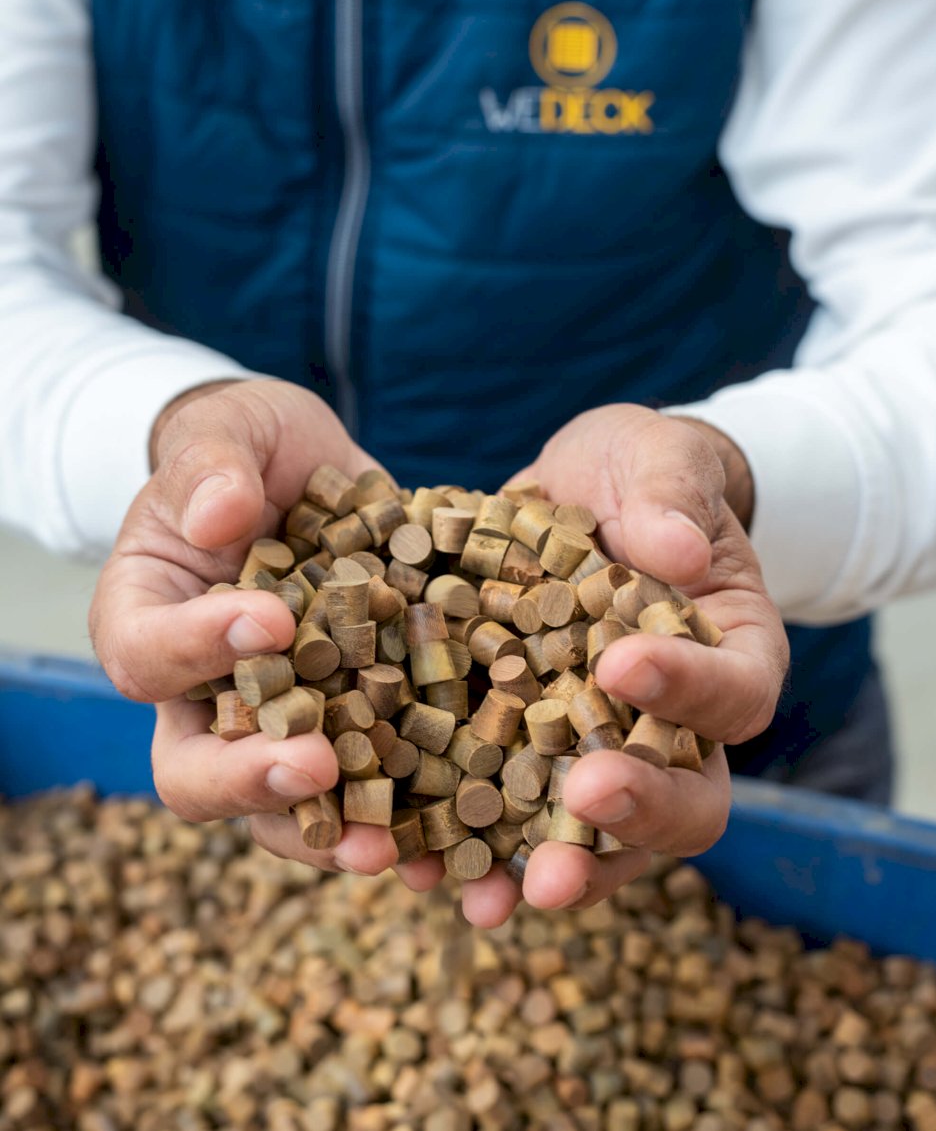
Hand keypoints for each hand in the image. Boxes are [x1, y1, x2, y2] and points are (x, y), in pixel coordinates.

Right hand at [89, 378, 397, 876]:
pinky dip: (403, 818)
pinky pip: (367, 787)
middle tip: (317, 768)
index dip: (196, 648)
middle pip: (193, 769)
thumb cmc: (248, 449)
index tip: (270, 618)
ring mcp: (278, 719)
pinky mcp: (353, 722)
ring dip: (326, 831)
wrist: (309, 473)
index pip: (145, 653)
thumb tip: (221, 517)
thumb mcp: (227, 433)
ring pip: (278, 805)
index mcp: (148, 617)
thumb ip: (214, 465)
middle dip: (251, 780)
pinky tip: (448, 838)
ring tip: (384, 845)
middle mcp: (202, 691)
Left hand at [457, 404, 788, 927]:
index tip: (621, 664)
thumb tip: (676, 550)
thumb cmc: (640, 475)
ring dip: (551, 868)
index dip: (687, 688)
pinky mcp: (526, 756)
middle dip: (635, 812)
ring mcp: (603, 752)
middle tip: (582, 800)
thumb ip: (673, 493)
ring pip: (599, 838)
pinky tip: (419, 866)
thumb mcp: (661, 459)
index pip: (733, 691)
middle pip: (687, 799)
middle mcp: (678, 727)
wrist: (582, 496)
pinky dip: (468, 848)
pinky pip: (509, 820)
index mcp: (731, 653)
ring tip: (489, 892)